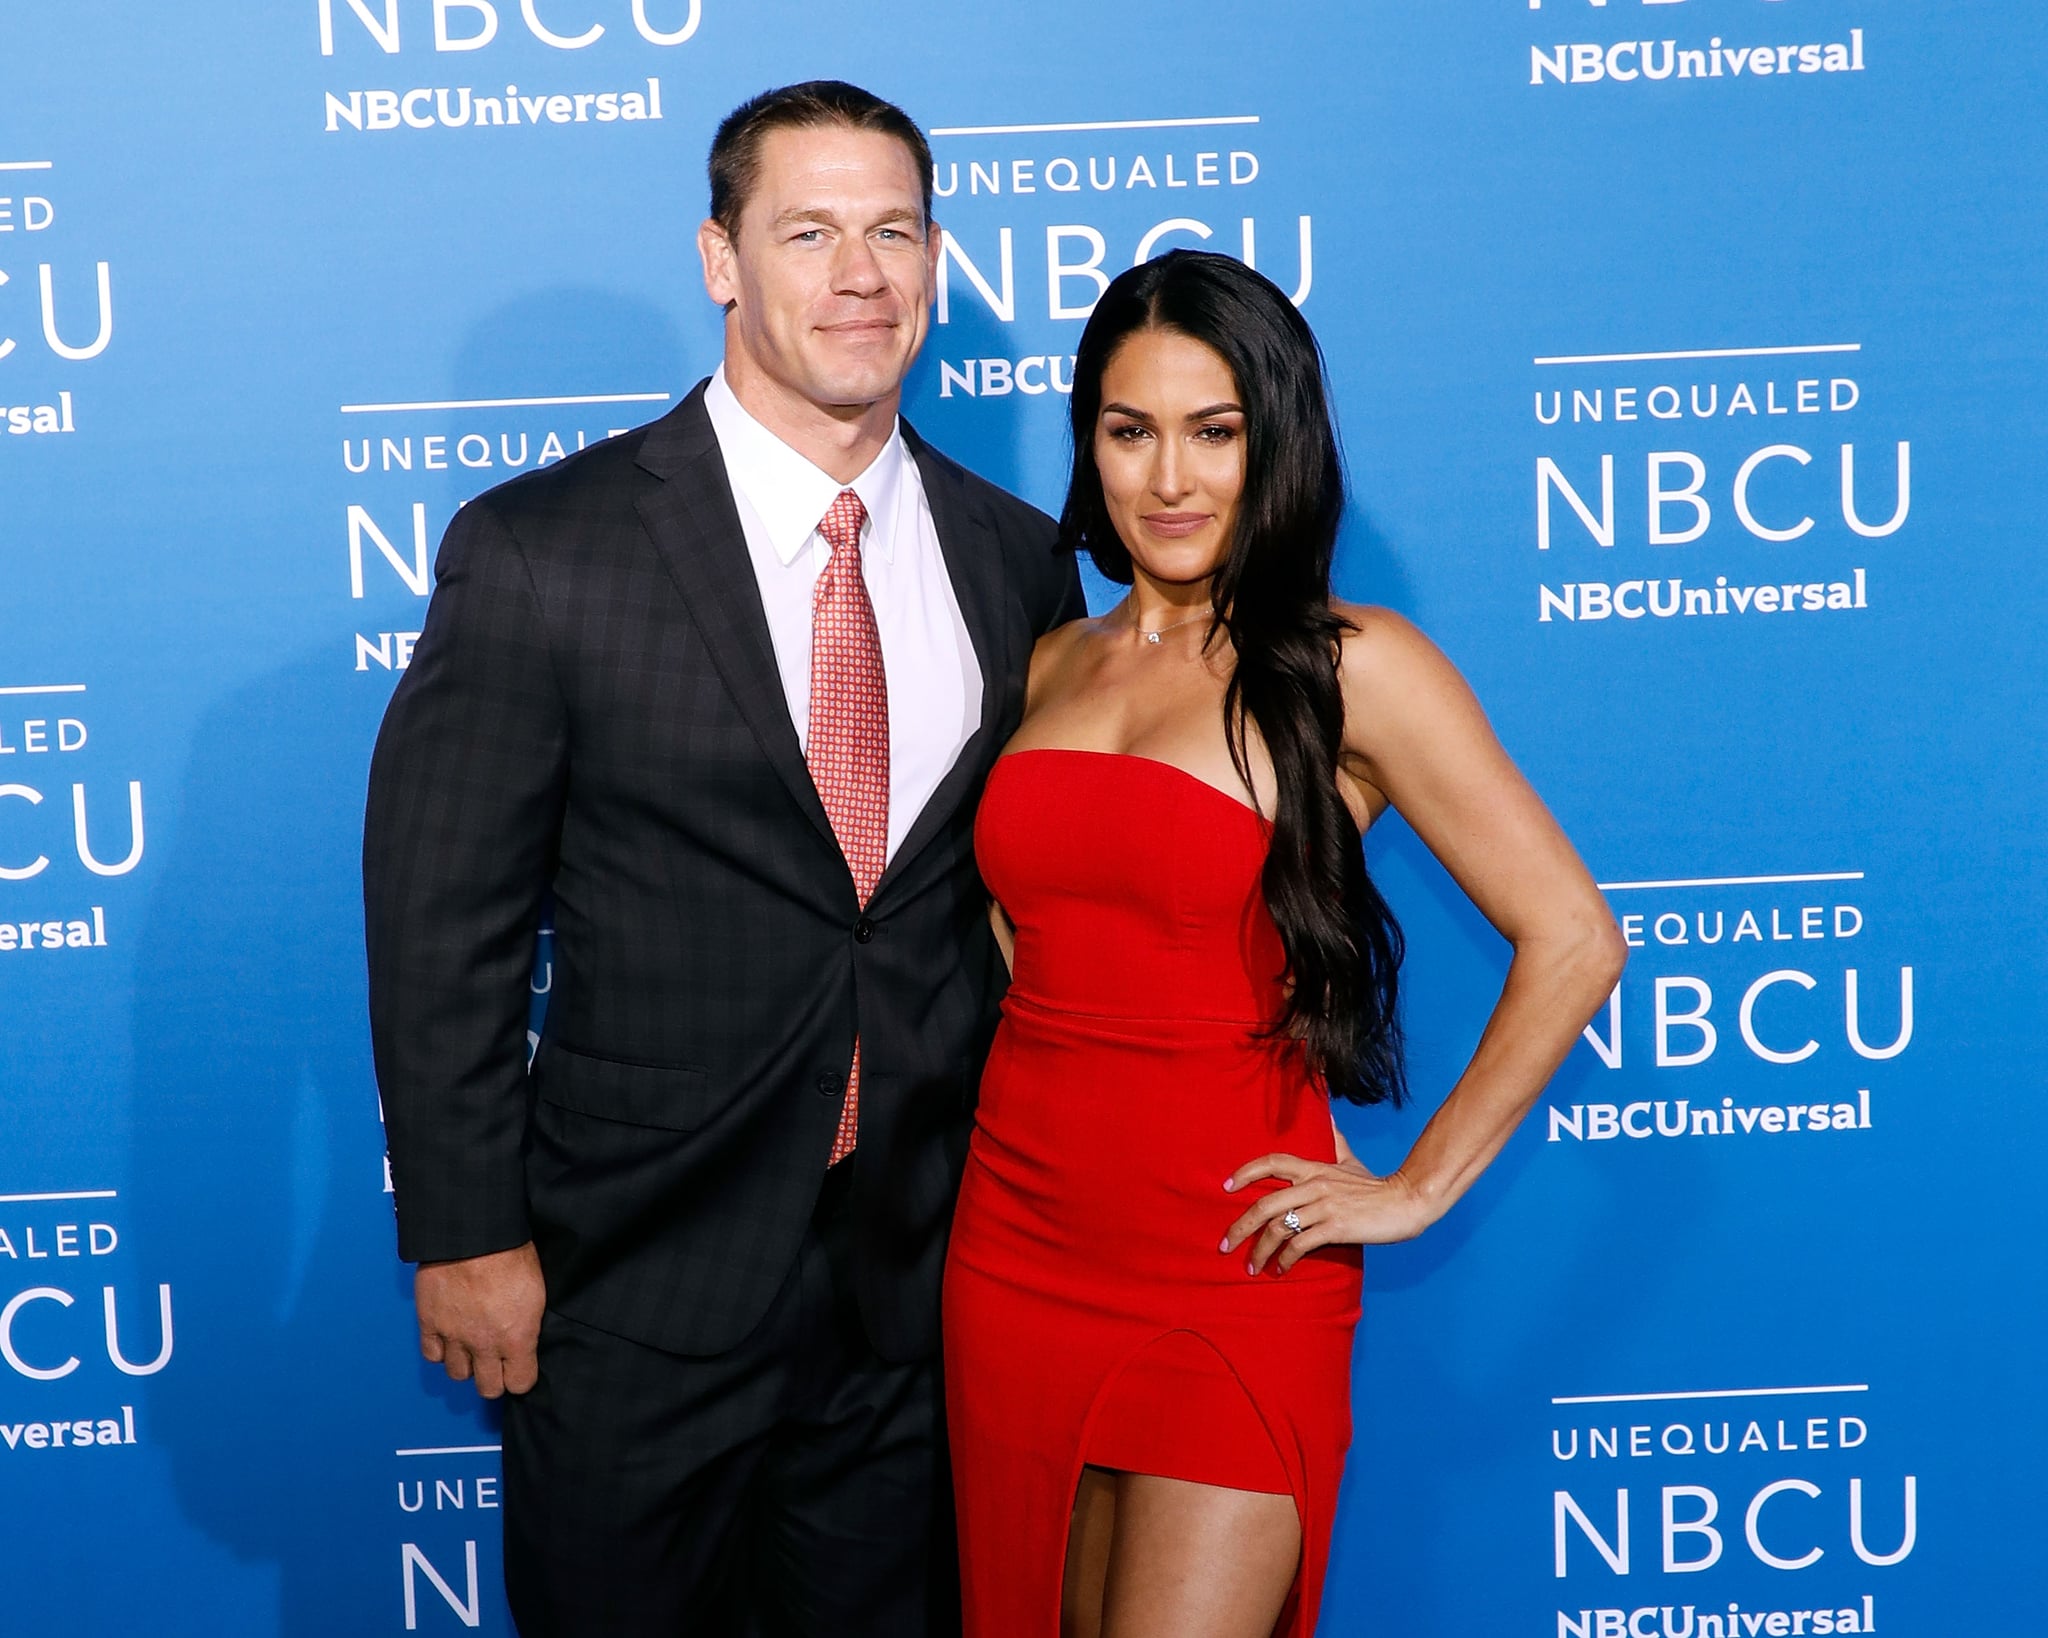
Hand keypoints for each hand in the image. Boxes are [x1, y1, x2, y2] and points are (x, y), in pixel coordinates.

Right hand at [415, 1241, 545, 1397]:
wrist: (474, 1234)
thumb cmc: (512, 1253)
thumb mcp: (537, 1292)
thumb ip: (529, 1325)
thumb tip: (526, 1339)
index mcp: (517, 1338)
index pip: (520, 1383)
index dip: (521, 1376)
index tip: (520, 1366)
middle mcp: (485, 1345)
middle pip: (488, 1389)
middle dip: (494, 1378)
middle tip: (496, 1362)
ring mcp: (454, 1337)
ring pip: (458, 1374)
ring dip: (467, 1364)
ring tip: (472, 1347)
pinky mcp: (430, 1323)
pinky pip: (432, 1355)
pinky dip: (441, 1350)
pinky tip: (450, 1338)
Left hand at [1220, 1154, 1434, 1275]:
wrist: (1407, 1201)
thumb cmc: (1376, 1186)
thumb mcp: (1351, 1160)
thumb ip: (1335, 1142)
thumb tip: (1327, 1116)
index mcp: (1314, 1167)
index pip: (1272, 1162)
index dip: (1245, 1172)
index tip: (1224, 1187)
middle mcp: (1314, 1184)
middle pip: (1264, 1204)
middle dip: (1240, 1227)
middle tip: (1225, 1245)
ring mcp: (1324, 1206)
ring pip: (1278, 1228)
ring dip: (1260, 1250)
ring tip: (1252, 1266)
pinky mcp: (1335, 1227)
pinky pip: (1300, 1245)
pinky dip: (1285, 1259)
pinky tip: (1280, 1270)